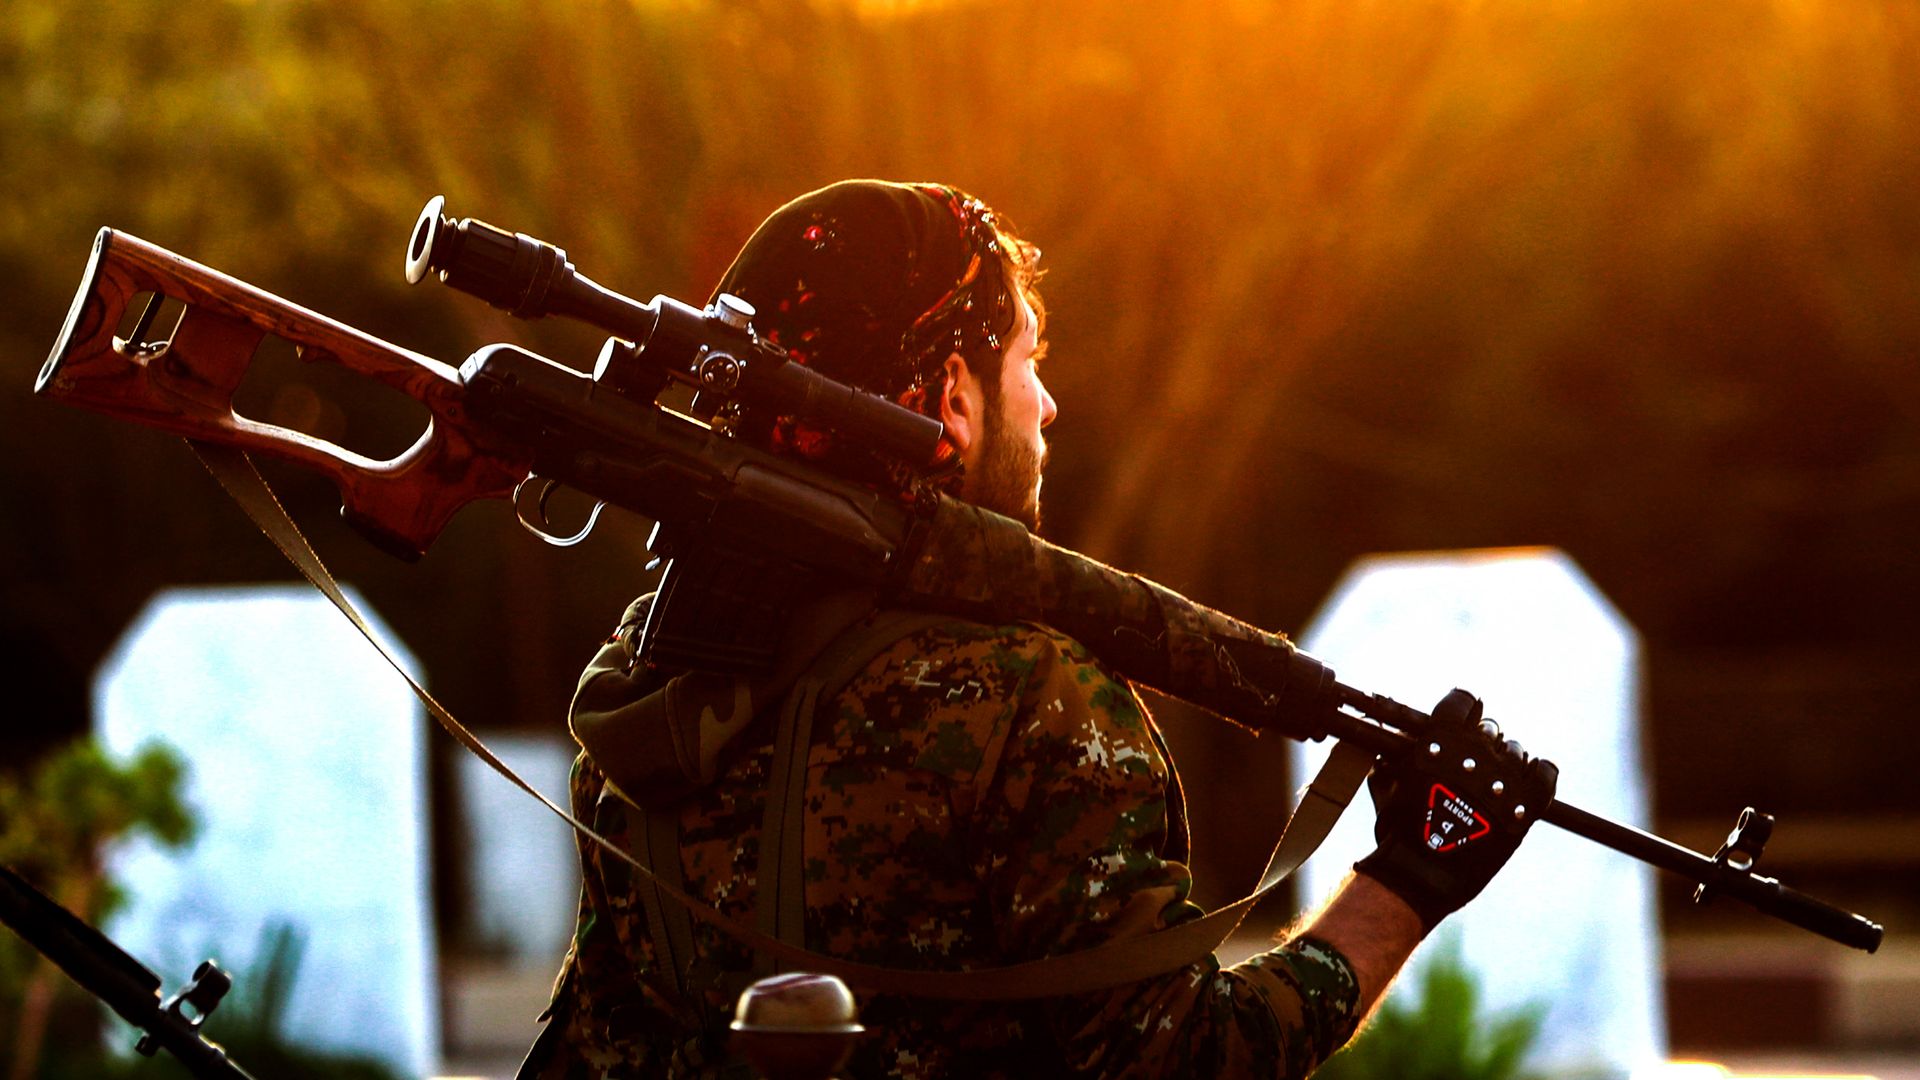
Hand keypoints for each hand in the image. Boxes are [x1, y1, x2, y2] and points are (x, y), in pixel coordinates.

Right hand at [1353, 689, 1558, 931]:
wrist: (1424, 872)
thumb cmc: (1401, 832)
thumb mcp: (1389, 788)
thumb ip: (1393, 762)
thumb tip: (1393, 748)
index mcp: (1440, 742)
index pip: (1463, 702)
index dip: (1466, 706)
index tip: (1467, 713)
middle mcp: (1474, 754)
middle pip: (1491, 729)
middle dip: (1483, 742)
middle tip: (1475, 762)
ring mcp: (1503, 779)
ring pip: (1517, 751)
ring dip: (1506, 762)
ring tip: (1496, 782)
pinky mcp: (1524, 806)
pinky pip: (1544, 774)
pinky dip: (1540, 772)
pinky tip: (1531, 778)